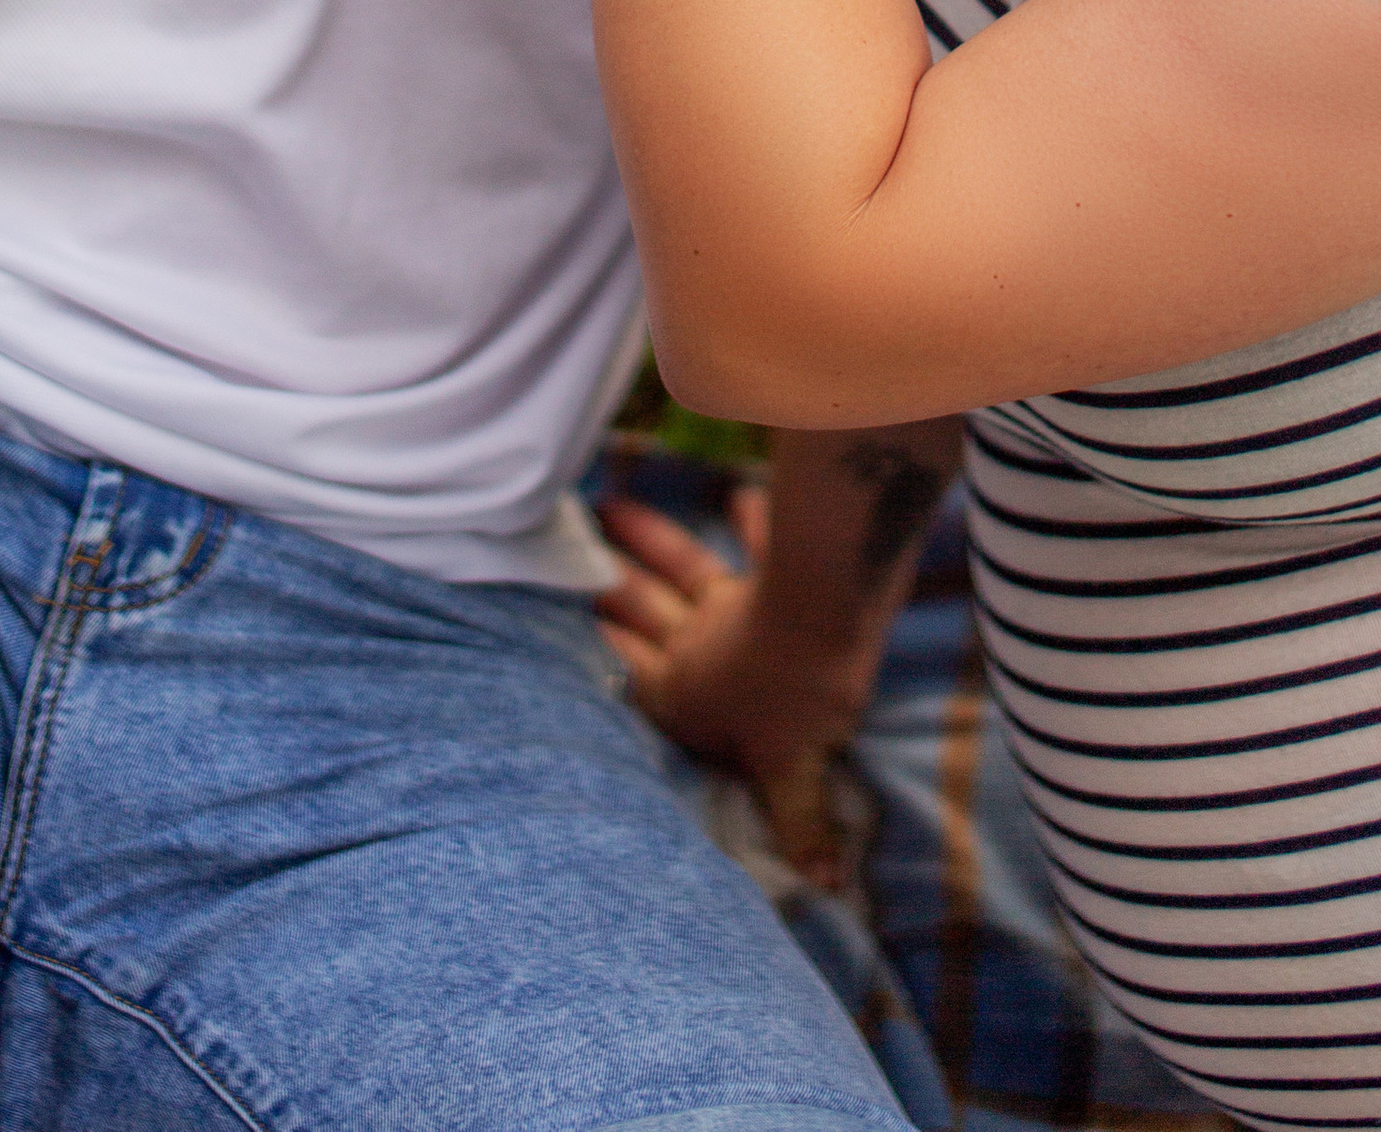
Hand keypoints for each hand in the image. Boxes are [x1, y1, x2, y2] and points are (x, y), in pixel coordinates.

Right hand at [596, 486, 880, 886]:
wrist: (828, 624)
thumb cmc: (799, 703)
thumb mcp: (795, 774)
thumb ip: (802, 825)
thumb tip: (829, 887)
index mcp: (684, 694)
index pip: (628, 673)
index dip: (595, 650)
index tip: (551, 624)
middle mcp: (697, 645)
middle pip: (641, 611)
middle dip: (606, 586)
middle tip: (565, 555)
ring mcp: (730, 604)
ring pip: (679, 567)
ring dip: (649, 539)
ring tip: (609, 506)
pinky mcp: (772, 572)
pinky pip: (758, 541)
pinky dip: (752, 518)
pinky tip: (739, 494)